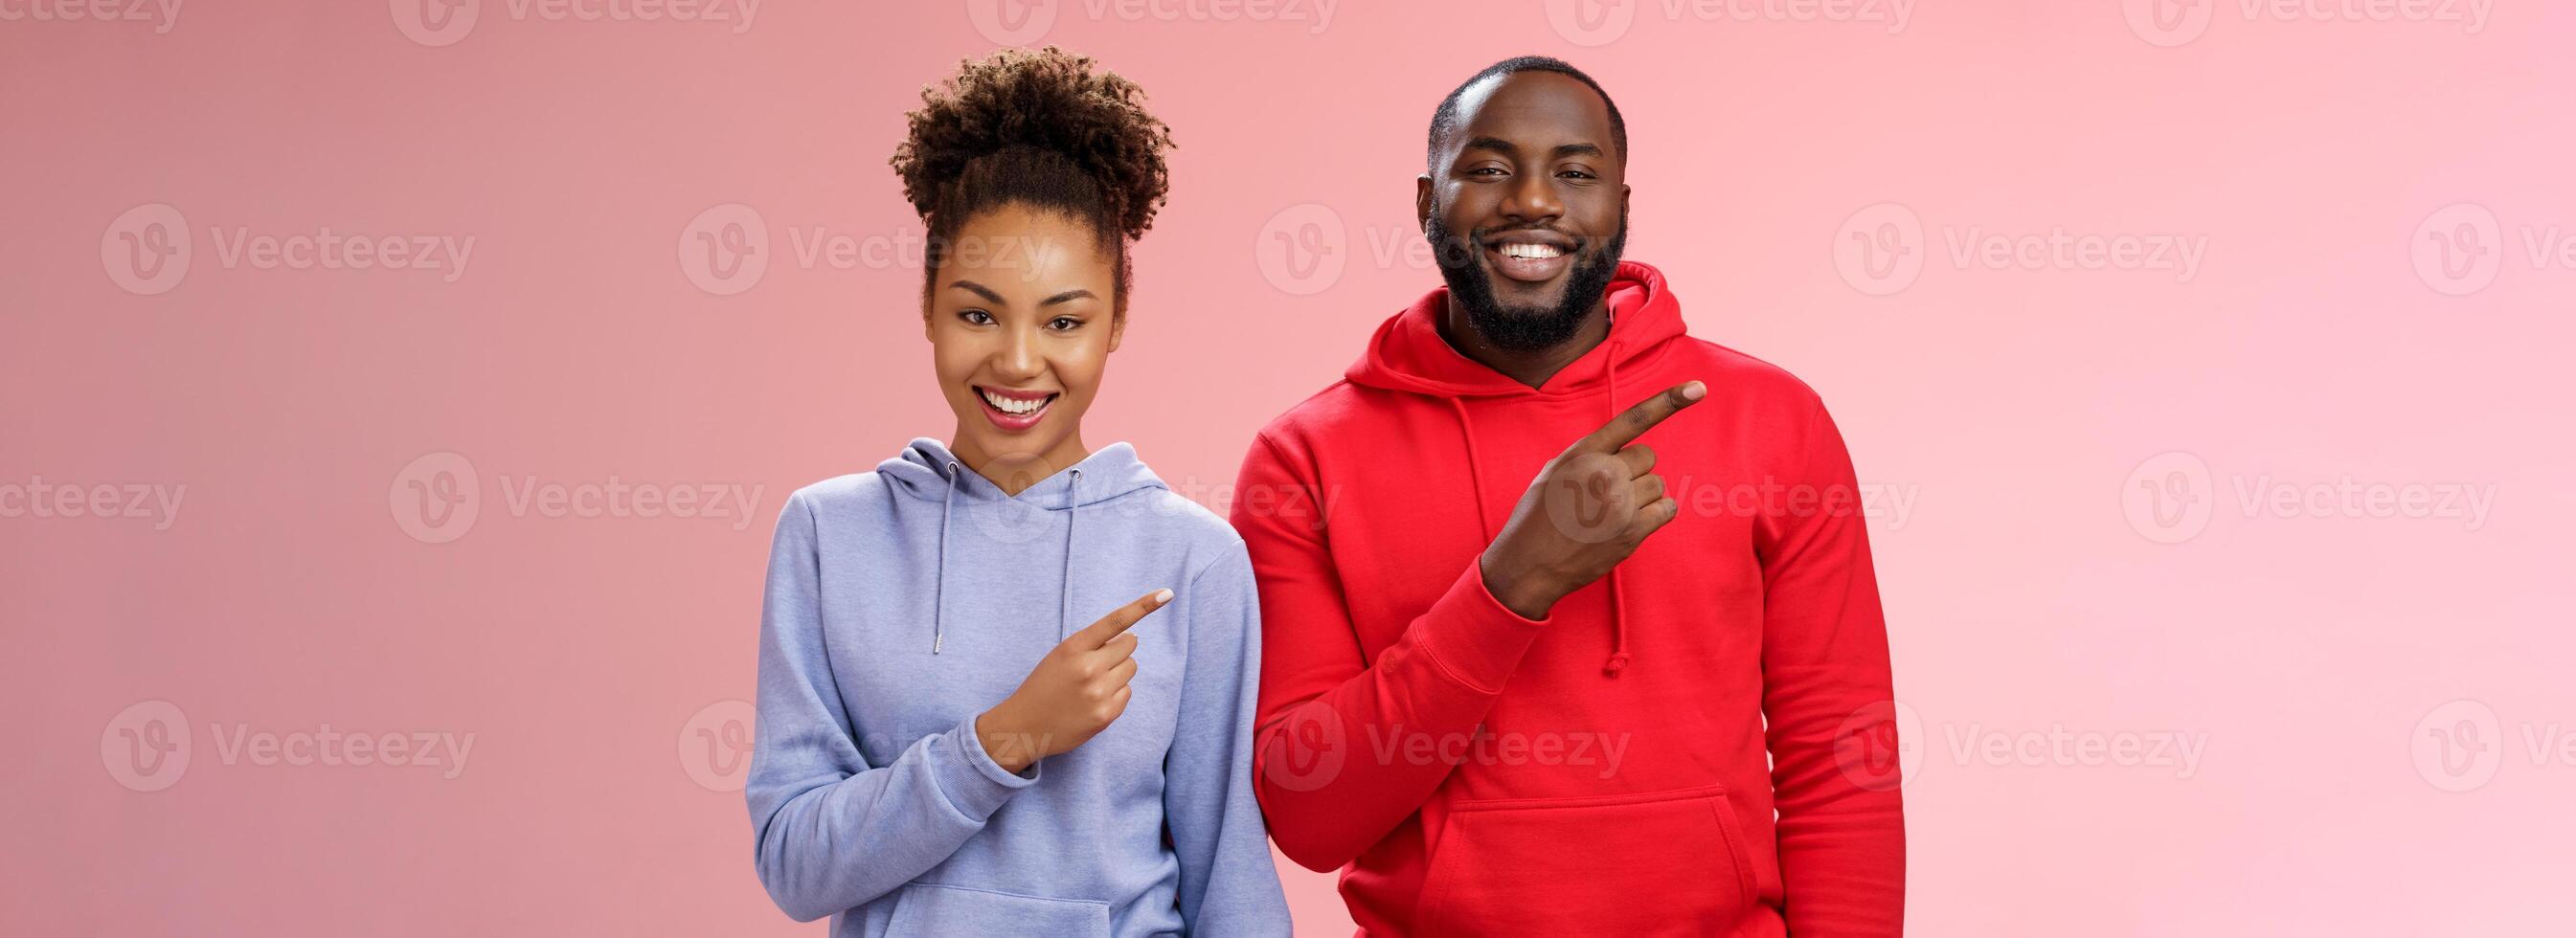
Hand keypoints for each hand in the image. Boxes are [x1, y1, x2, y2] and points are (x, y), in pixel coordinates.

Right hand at [974, 588, 1171, 772]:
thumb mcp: (1060, 655)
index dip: (1143, 606)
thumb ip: (1092, 645)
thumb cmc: (1044, 685)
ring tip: (1092, 684)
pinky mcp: (1106, 715)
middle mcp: (1088, 668)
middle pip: (1129, 645)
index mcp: (1073, 647)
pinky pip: (1127, 692)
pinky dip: (1115, 694)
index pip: (1115, 621)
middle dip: (1119, 650)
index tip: (1166, 594)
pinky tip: (1093, 701)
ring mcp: (1099, 693)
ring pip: (1131, 668)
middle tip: (1098, 662)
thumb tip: (1130, 639)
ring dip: (1118, 672)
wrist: (1024, 726)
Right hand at [1479, 381, 1703, 619]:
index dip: (1668, 401)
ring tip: (1612, 512)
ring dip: (1642, 496)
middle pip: (1647, 457)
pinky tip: (1629, 523)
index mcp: (1582, 453)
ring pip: (1657, 484)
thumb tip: (1619, 450)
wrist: (1529, 564)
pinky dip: (1654, 514)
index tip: (1698, 388)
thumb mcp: (1553, 472)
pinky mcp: (1632, 530)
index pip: (1632, 420)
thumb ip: (1587, 455)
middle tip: (1608, 492)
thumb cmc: (1538, 517)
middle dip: (1634, 471)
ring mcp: (1620, 503)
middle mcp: (1603, 473)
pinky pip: (1666, 509)